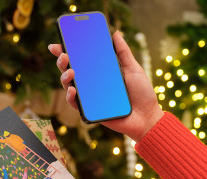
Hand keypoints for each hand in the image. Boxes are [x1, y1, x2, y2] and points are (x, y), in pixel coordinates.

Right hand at [48, 31, 163, 141]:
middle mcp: (91, 84)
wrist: (148, 116)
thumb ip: (123, 52)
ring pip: (69, 86)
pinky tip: (73, 90)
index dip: (67, 50)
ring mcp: (89, 97)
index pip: (80, 59)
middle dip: (62, 61)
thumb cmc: (141, 93)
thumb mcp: (133, 68)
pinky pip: (75, 104)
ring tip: (71, 71)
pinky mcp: (90, 111)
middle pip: (70, 70)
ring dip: (65, 77)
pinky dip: (71, 97)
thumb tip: (115, 33)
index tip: (59, 42)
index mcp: (100, 72)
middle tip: (64, 54)